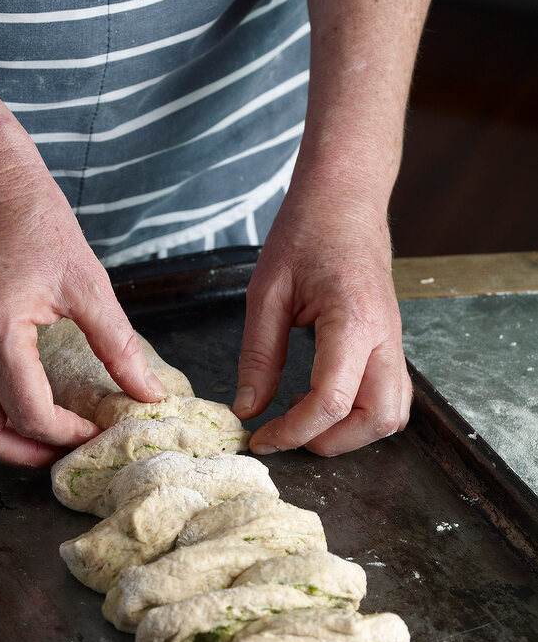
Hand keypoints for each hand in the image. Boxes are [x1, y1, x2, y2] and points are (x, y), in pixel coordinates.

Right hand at [0, 126, 165, 466]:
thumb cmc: (36, 221)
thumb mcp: (88, 284)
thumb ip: (119, 345)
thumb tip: (148, 392)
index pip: (29, 414)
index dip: (66, 434)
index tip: (94, 431)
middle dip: (22, 454)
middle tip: (61, 452)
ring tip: (36, 436)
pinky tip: (11, 401)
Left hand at [233, 182, 411, 456]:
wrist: (345, 198)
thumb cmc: (305, 233)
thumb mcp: (265, 293)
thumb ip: (258, 355)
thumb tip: (248, 409)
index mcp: (351, 320)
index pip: (330, 401)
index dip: (293, 432)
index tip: (260, 437)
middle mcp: (384, 336)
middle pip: (379, 419)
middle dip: (331, 442)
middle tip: (287, 434)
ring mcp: (394, 340)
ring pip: (393, 414)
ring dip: (352, 433)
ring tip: (306, 421)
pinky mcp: (390, 342)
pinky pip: (391, 394)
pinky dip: (361, 413)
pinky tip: (323, 402)